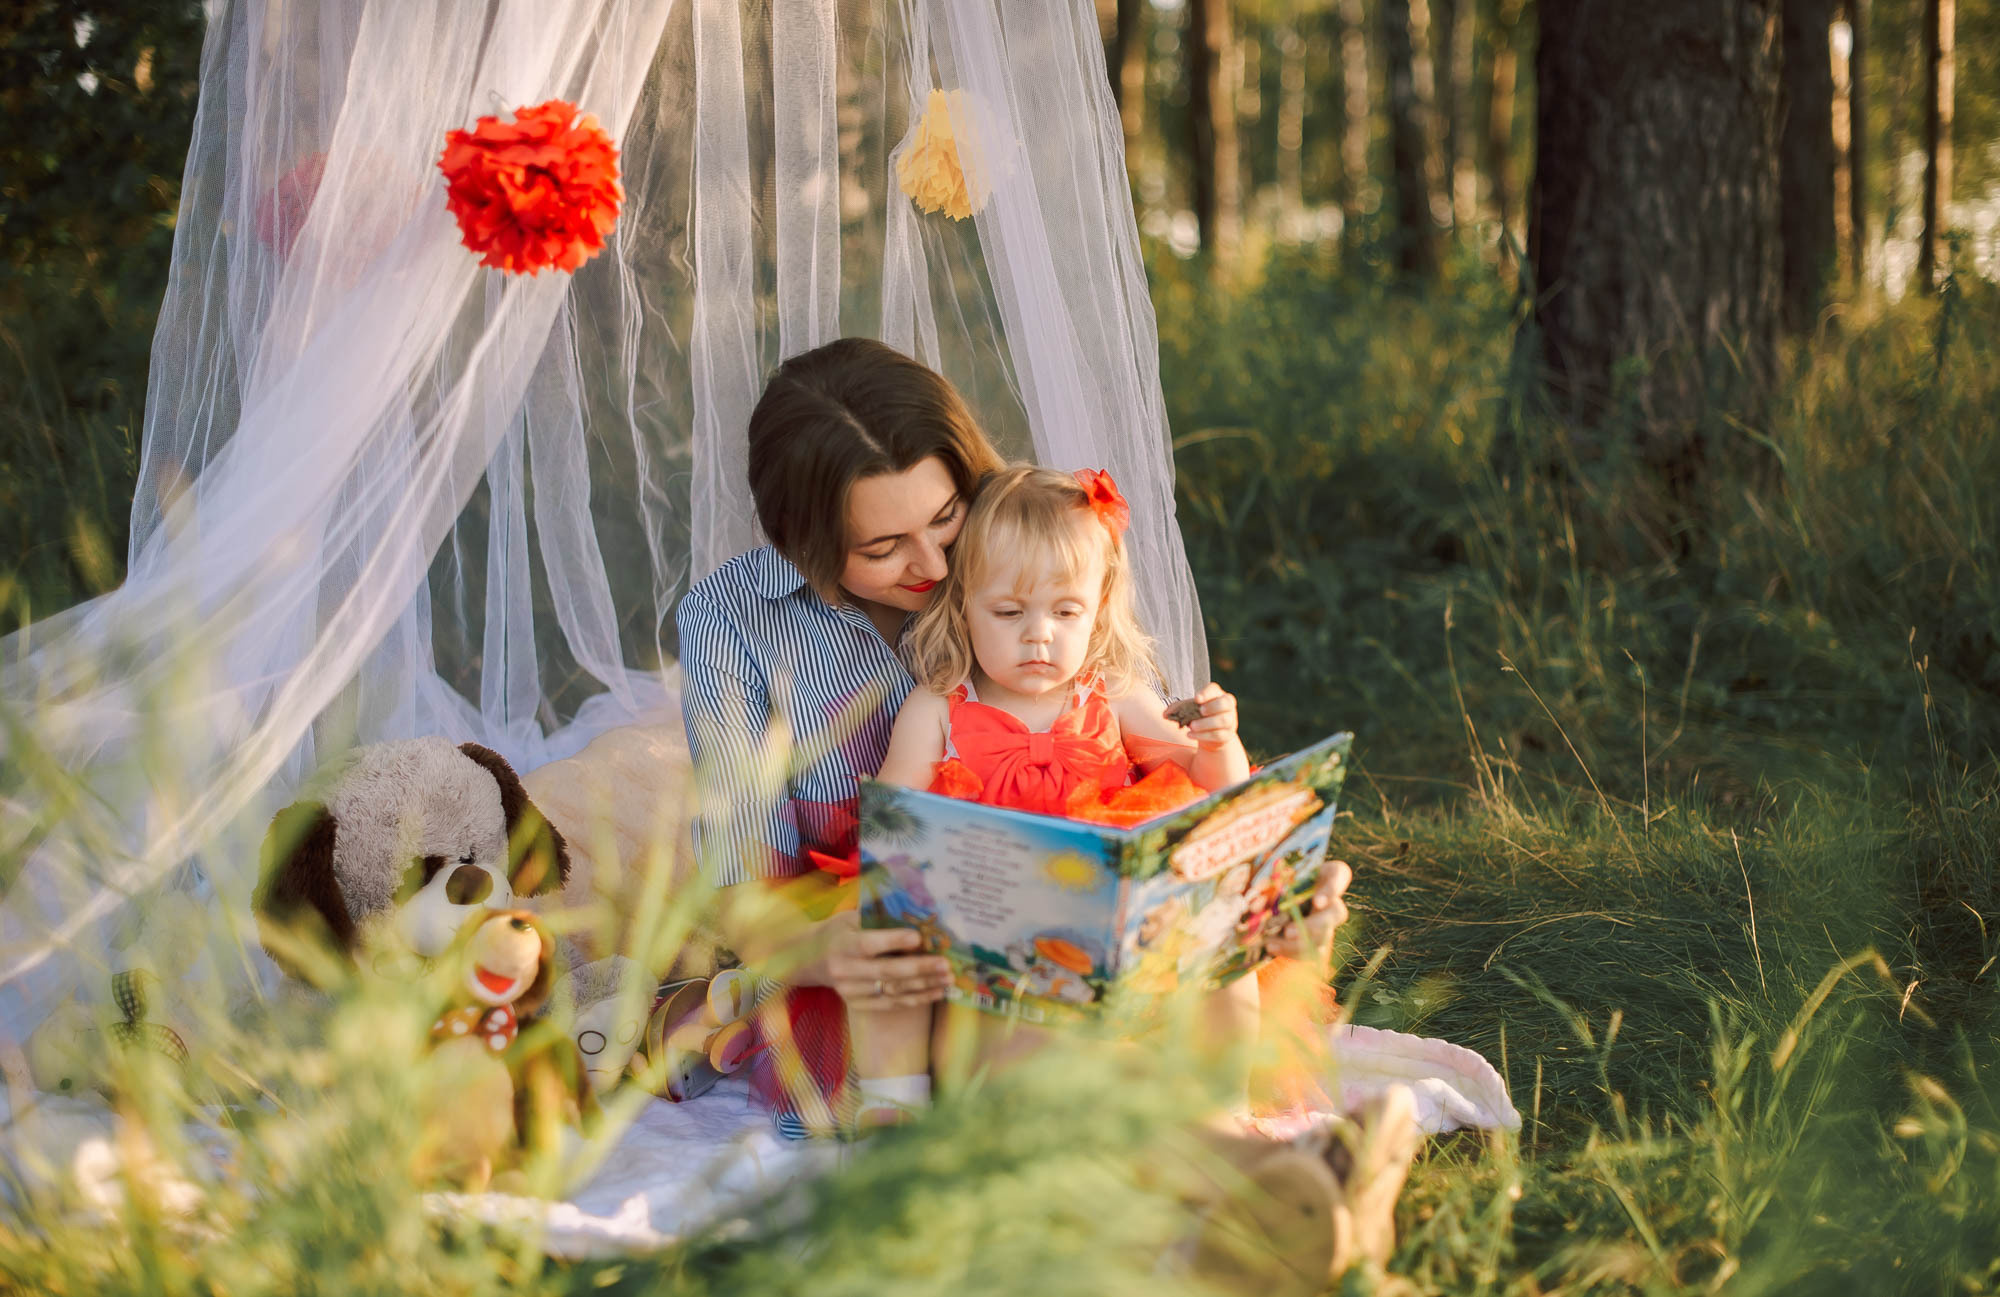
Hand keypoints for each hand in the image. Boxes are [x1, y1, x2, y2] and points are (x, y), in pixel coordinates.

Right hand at [815, 911, 953, 1012]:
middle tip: (945, 964)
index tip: (919, 937)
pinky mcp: (858, 1005)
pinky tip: (937, 992)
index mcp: (842, 945)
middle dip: (920, 968)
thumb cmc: (838, 931)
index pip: (869, 945)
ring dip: (925, 986)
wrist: (809, 959)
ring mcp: (851, 992)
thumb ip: (878, 918)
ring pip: (893, 991)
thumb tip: (917, 915)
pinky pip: (892, 1004)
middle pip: (887, 972)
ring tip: (948, 979)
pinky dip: (917, 999)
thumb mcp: (850, 918)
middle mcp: (845, 971)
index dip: (894, 941)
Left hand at [1176, 682, 1240, 751]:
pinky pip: (1218, 735)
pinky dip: (1203, 735)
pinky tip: (1190, 735)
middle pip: (1225, 703)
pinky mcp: (1227, 735)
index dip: (1206, 693)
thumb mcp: (1190, 709)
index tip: (1196, 699)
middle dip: (1212, 707)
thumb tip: (1165, 714)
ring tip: (1191, 726)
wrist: (1213, 736)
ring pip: (1223, 720)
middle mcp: (1227, 706)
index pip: (1214, 689)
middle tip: (1200, 711)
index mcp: (1218, 695)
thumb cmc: (1200, 717)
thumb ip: (1177, 709)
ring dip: (1206, 723)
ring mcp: (1230, 721)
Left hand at [1266, 860, 1349, 973]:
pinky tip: (1271, 948)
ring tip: (1271, 944)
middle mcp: (1332, 899)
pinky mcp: (1317, 940)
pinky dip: (1290, 952)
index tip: (1317, 901)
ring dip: (1298, 944)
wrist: (1274, 896)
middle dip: (1313, 926)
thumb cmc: (1276, 877)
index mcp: (1327, 874)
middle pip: (1336, 913)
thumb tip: (1255, 895)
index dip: (1331, 889)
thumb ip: (1270, 879)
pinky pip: (1312, 951)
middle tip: (1288, 932)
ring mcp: (1327, 922)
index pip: (1339, 875)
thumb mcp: (1274, 873)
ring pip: (1323, 937)